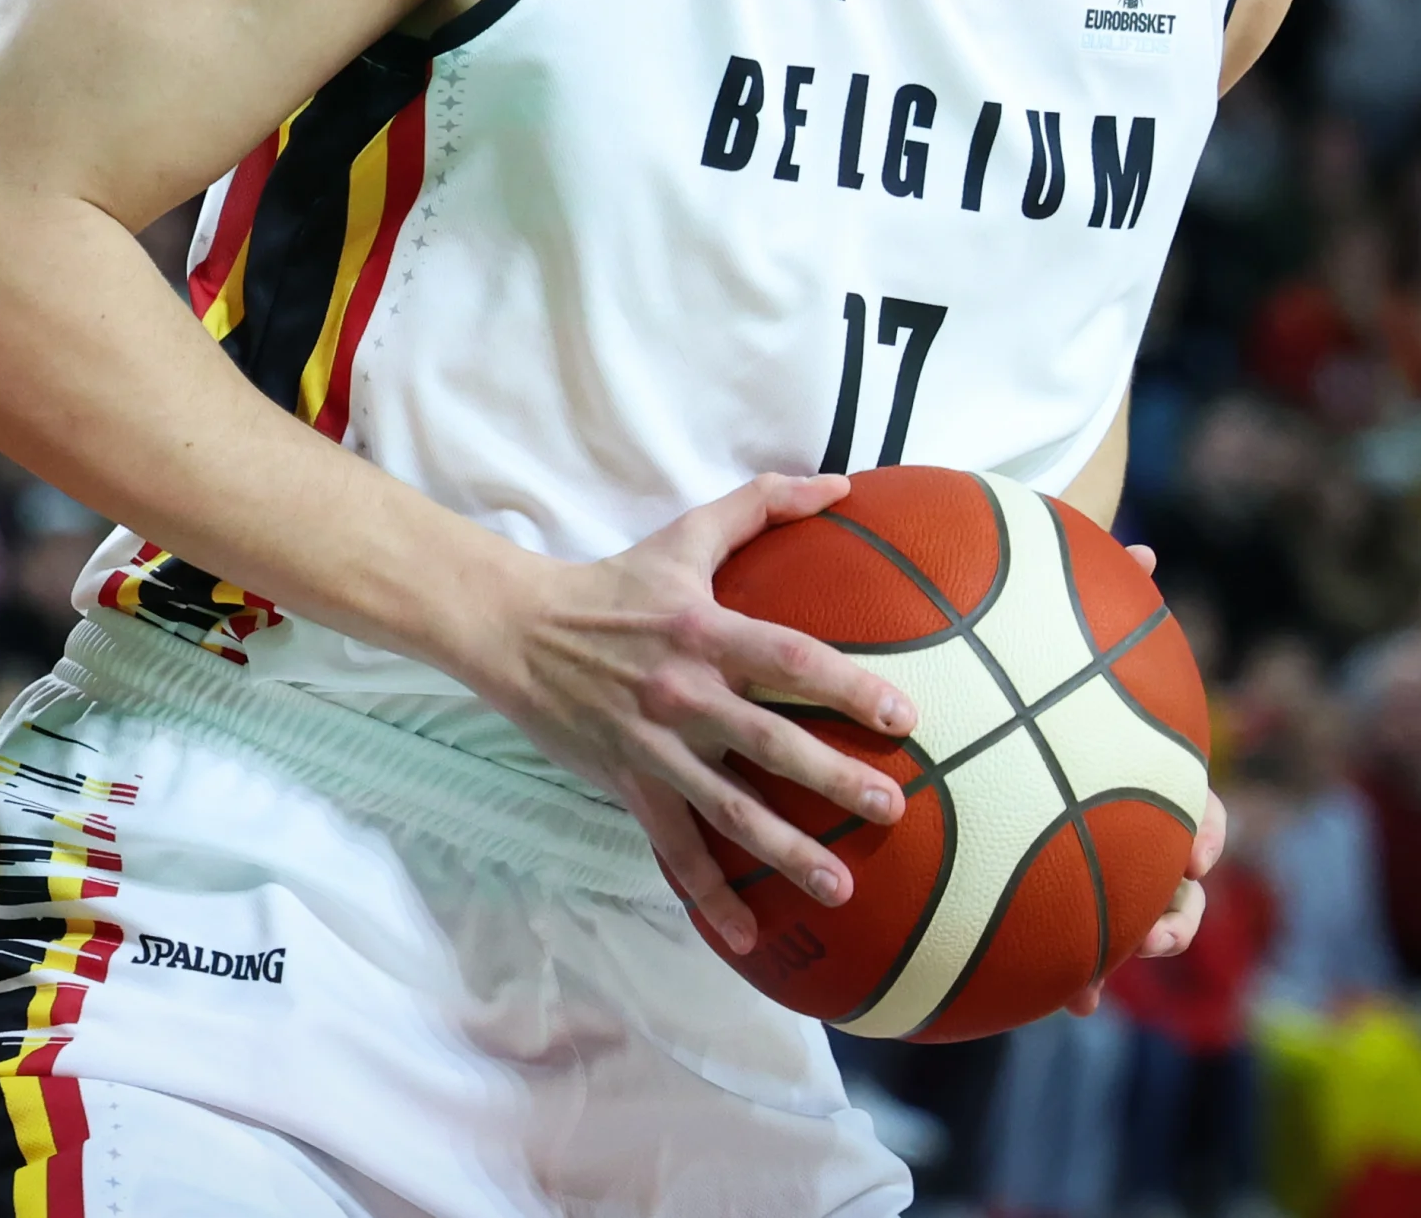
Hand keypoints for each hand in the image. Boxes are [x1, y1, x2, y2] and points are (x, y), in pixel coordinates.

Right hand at [456, 475, 916, 956]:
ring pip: (727, 808)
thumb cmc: (615, 584)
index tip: (903, 715)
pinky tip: (746, 936)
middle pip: (770, 743)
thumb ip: (764, 504)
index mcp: (704, 630)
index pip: (788, 657)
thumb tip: (842, 484)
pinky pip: (674, 848)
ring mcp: (654, 746)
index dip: (846, 685)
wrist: (517, 629)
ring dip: (786, 851)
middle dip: (833, 779)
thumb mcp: (686, 534)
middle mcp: (684, 692)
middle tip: (891, 807)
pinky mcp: (627, 783)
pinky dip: (708, 895)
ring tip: (841, 885)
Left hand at [1065, 540, 1224, 1011]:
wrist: (996, 699)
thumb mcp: (1063, 629)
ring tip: (1104, 975)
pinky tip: (1055, 993)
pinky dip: (1066, 968)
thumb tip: (1143, 544)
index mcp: (1141, 773)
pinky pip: (1064, 936)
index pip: (1195, 809)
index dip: (1203, 833)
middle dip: (1175, 913)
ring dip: (1126, 949)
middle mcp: (1127, 821)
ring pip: (1129, 919)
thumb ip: (1101, 594)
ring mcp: (1093, 858)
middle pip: (1171, 882)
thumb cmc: (1039, 659)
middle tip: (1161, 933)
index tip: (1195, 850)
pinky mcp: (1046, 885)